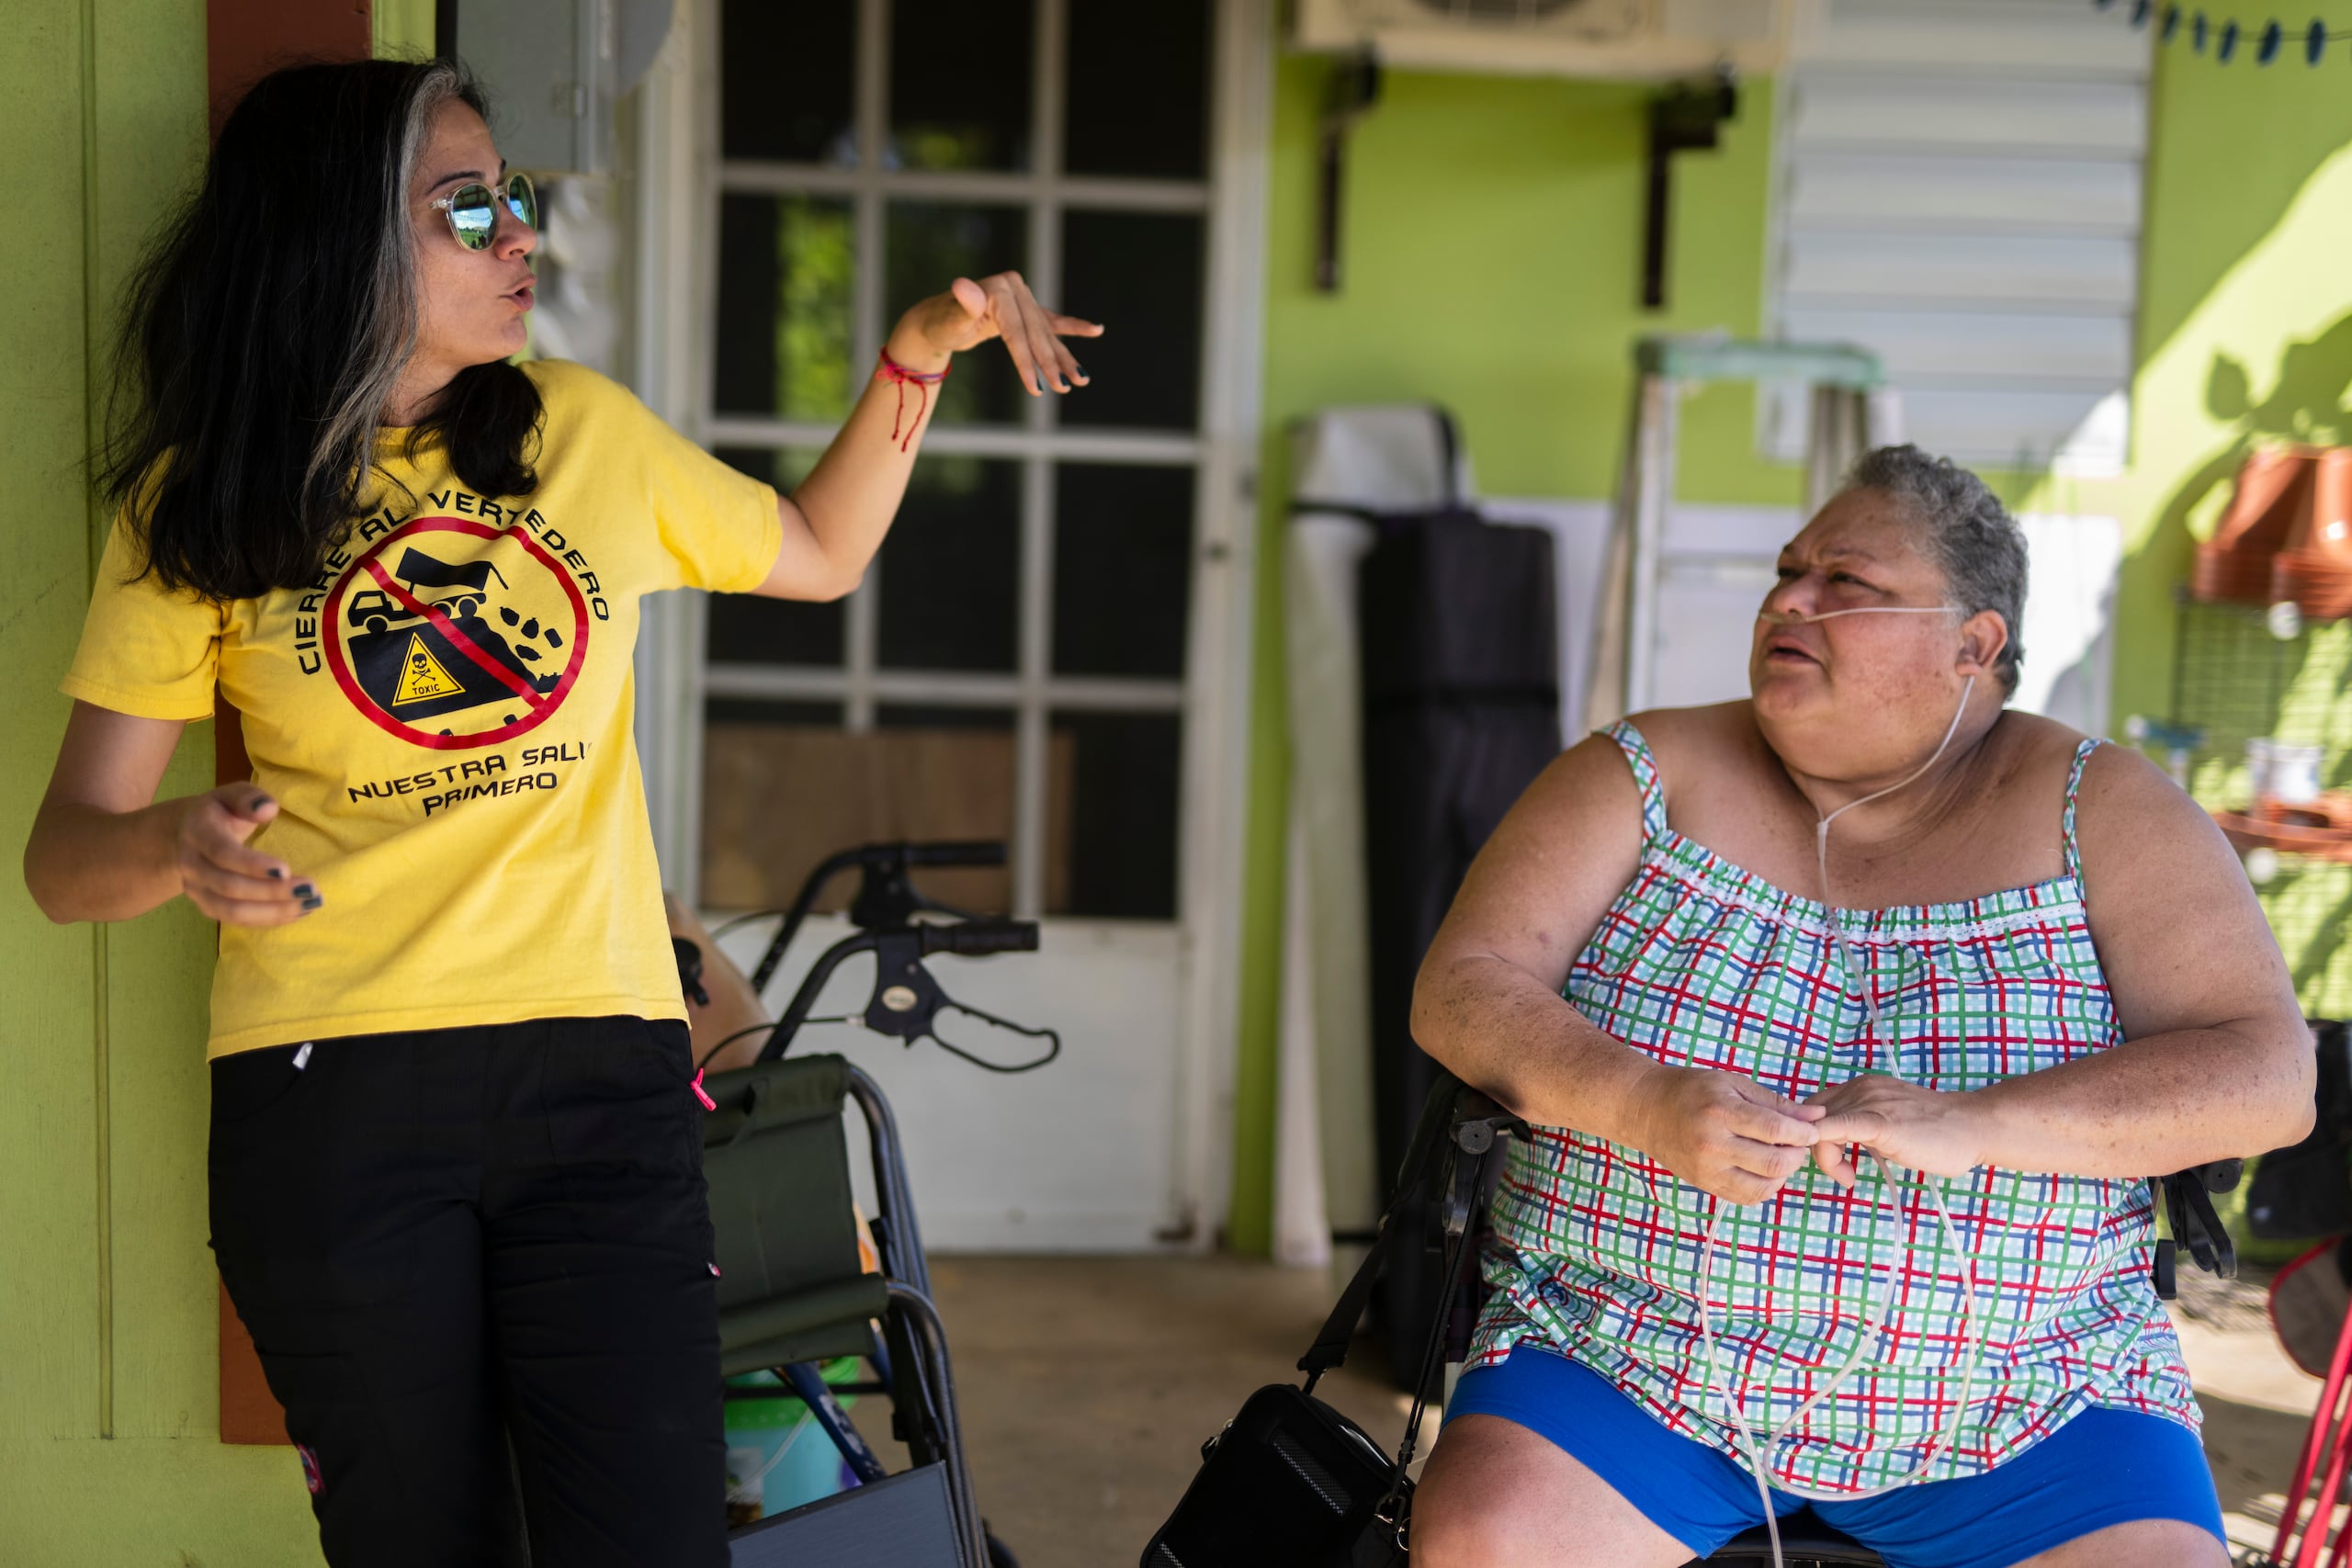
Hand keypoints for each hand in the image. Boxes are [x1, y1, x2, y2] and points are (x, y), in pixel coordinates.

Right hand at [175, 785, 316, 926]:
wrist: (184, 835)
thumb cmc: (219, 812)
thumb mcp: (231, 795)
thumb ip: (249, 798)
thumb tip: (268, 809)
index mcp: (198, 832)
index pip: (222, 853)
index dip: (252, 865)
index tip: (286, 870)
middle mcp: (191, 864)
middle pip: (229, 887)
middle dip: (272, 892)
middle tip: (311, 890)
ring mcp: (196, 889)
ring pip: (231, 911)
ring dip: (273, 911)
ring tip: (310, 904)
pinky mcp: (206, 906)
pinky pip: (236, 920)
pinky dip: (268, 919)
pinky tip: (297, 912)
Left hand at [897, 272, 1102, 394]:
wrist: (938, 320)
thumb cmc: (942, 323)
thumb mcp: (950, 319)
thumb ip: (962, 304)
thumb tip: (963, 286)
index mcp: (999, 288)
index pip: (1017, 331)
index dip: (1027, 360)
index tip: (1036, 388)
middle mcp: (1015, 288)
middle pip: (1036, 333)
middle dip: (1049, 363)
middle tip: (1064, 388)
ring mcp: (1023, 297)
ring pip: (1047, 332)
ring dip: (1064, 357)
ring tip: (1082, 379)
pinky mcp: (1027, 309)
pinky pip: (1052, 322)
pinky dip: (1073, 328)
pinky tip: (1096, 330)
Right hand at [1631, 1065, 1831, 1203]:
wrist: (1646, 1111)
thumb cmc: (1690, 1091)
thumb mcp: (1732, 1084)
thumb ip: (1775, 1102)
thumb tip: (1815, 1116)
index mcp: (1720, 1111)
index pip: (1774, 1129)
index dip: (1802, 1132)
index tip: (1811, 1130)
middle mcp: (1713, 1144)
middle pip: (1773, 1162)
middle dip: (1796, 1155)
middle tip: (1797, 1143)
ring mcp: (1707, 1169)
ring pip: (1763, 1186)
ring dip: (1783, 1174)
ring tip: (1780, 1157)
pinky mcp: (1704, 1184)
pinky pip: (1746, 1198)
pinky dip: (1764, 1188)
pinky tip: (1763, 1170)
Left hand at [1801, 1074, 1987, 1186]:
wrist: (1972, 1127)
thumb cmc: (1935, 1131)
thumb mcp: (1887, 1122)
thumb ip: (1861, 1125)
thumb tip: (1835, 1142)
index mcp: (1860, 1087)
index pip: (1813, 1107)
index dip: (1811, 1135)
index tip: (1831, 1160)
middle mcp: (1859, 1088)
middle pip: (1809, 1118)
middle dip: (1814, 1149)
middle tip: (1839, 1171)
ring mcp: (1868, 1102)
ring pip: (1818, 1127)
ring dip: (1825, 1159)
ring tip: (1848, 1176)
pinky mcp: (1879, 1121)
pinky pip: (1837, 1129)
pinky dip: (1827, 1150)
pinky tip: (1844, 1172)